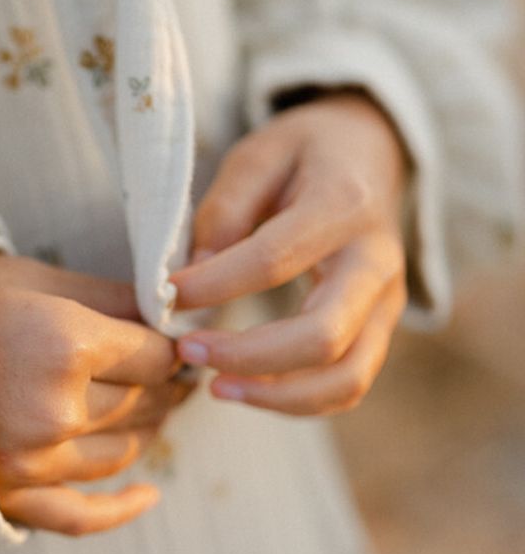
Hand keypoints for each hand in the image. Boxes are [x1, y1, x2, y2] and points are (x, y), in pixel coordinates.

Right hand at [0, 252, 197, 535]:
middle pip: (144, 402)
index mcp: (64, 344)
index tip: (173, 340)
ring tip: (152, 407)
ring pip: (122, 451)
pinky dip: (121, 509)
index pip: (154, 355)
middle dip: (164, 383)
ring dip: (148, 428)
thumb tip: (170, 313)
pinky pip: (81, 516)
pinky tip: (149, 495)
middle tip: (171, 370)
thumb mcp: (29, 279)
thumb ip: (107, 297)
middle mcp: (54, 410)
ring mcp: (31, 462)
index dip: (169, 346)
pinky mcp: (9, 497)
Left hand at [169, 90, 411, 415]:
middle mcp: (378, 260)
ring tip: (216, 387)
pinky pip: (349, 384)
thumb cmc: (305, 152)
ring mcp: (388, 301)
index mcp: (344, 205)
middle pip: (323, 335)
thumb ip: (225, 210)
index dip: (215, 285)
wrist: (371, 152)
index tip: (165, 297)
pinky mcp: (382, 328)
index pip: (275, 260)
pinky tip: (248, 389)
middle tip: (189, 353)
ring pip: (348, 377)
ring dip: (278, 396)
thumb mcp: (258, 153)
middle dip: (249, 356)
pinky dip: (299, 401)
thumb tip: (191, 280)